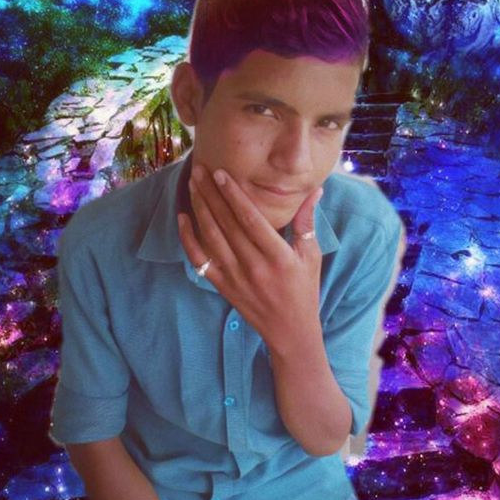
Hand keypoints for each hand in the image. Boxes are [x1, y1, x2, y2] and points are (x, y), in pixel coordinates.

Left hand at [177, 163, 323, 351]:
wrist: (289, 331)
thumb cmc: (304, 289)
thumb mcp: (311, 255)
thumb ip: (307, 221)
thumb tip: (315, 189)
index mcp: (278, 256)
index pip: (250, 219)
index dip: (234, 195)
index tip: (221, 173)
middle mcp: (254, 266)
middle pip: (227, 223)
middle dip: (212, 193)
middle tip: (200, 167)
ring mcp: (235, 277)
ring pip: (211, 237)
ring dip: (199, 208)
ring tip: (193, 184)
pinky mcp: (222, 286)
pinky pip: (200, 259)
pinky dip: (188, 238)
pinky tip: (183, 218)